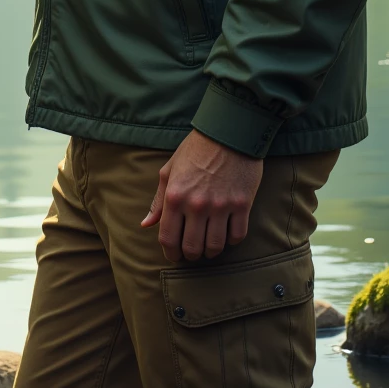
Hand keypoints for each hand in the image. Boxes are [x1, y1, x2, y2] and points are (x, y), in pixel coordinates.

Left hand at [142, 129, 262, 261]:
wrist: (228, 132)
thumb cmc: (196, 149)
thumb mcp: (170, 169)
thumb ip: (158, 200)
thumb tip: (146, 224)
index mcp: (175, 196)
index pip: (168, 239)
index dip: (170, 253)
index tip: (174, 255)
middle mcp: (196, 205)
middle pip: (192, 248)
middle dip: (190, 255)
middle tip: (192, 252)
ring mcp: (221, 206)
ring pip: (215, 247)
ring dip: (210, 251)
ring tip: (209, 246)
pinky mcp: (242, 205)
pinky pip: (237, 236)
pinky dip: (231, 240)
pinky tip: (226, 233)